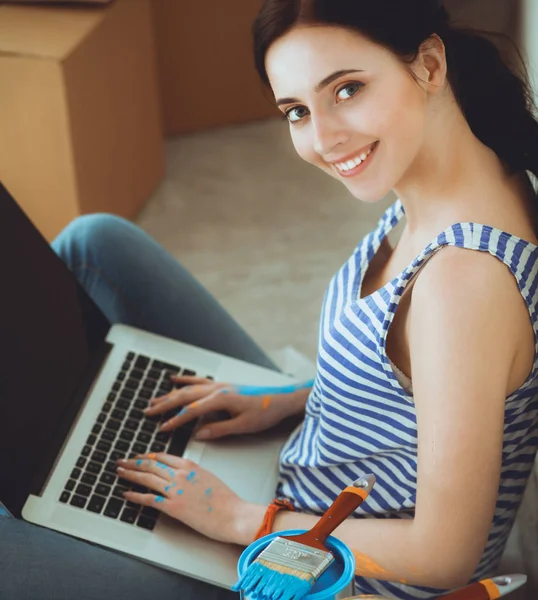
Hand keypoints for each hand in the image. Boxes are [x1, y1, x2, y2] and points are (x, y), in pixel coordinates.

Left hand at [116, 453, 263, 543]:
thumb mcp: (209, 478)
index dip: (147, 456)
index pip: (163, 457)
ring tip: (119, 472)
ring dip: (130, 474)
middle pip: (151, 465)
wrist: (233, 514)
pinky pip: (149, 499)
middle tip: (122, 461)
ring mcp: (176, 490)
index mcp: (190, 466)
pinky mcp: (173, 507)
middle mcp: (180, 474)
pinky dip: (135, 495)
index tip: (139, 457)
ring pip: (147, 478)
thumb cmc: (226, 499)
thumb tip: (183, 476)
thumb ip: (193, 474)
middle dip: (133, 462)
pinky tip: (126, 493)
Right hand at [144, 375, 305, 439]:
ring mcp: (220, 385)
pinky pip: (199, 380)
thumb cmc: (265, 412)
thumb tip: (198, 434)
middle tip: (148, 412)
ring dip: (171, 394)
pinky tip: (175, 379)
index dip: (175, 421)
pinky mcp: (224, 384)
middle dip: (165, 405)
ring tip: (155, 399)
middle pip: (184, 396)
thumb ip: (219, 430)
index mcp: (220, 400)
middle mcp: (217, 389)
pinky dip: (185, 380)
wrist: (282, 397)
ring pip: (189, 388)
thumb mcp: (243, 426)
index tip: (161, 428)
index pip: (191, 411)